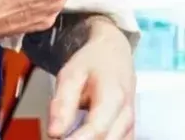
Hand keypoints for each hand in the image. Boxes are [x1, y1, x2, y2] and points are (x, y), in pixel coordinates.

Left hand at [48, 17, 134, 139]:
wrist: (114, 53)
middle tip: (58, 137)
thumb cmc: (93, 62)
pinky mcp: (128, 133)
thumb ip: (62, 102)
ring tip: (66, 136)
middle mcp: (126, 116)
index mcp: (113, 98)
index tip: (56, 138)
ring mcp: (130, 126)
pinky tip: (78, 137)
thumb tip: (54, 132)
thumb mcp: (71, 74)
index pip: (96, 129)